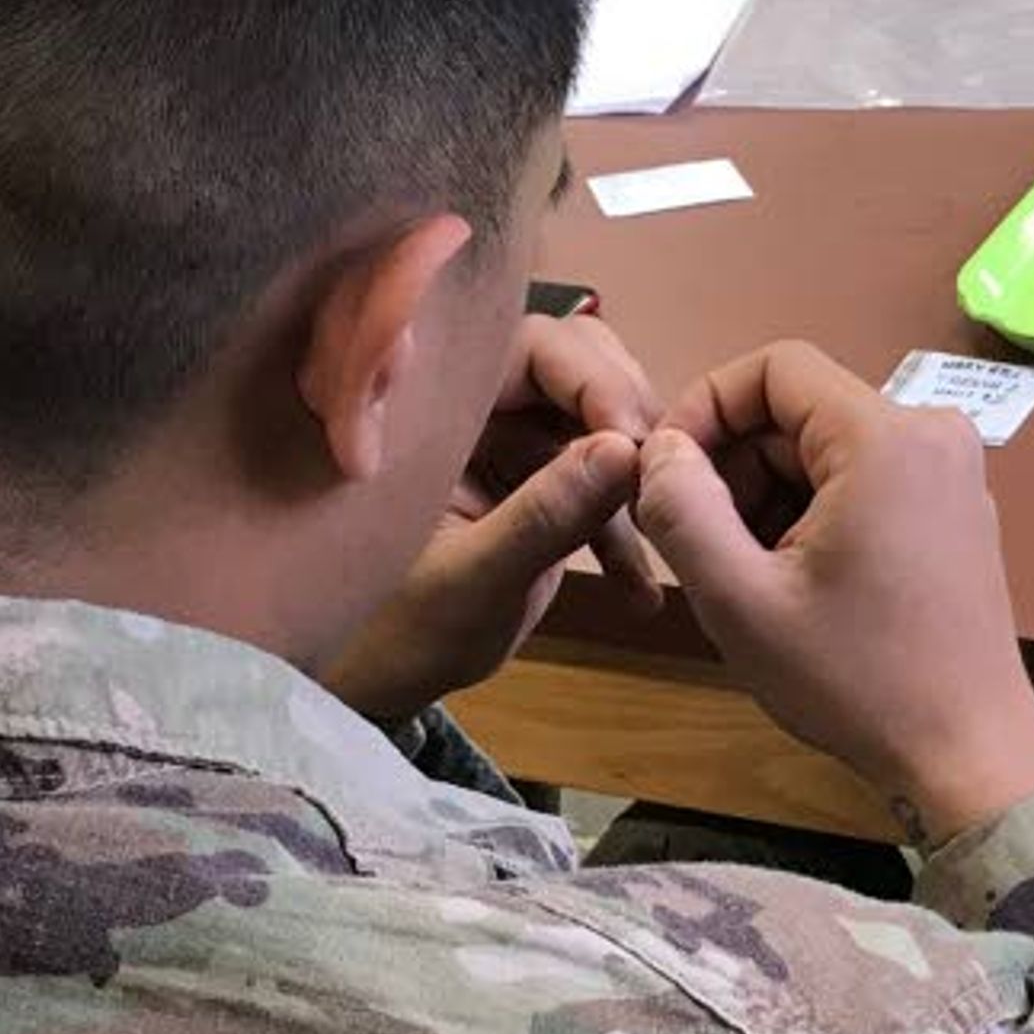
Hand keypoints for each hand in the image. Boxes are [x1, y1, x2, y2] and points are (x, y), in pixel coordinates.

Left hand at [318, 311, 667, 720]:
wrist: (369, 685)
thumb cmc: (390, 632)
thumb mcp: (473, 580)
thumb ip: (544, 515)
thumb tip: (625, 449)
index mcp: (437, 406)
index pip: (532, 347)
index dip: (593, 378)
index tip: (634, 441)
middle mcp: (476, 409)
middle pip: (577, 369)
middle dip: (625, 419)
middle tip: (660, 478)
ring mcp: (507, 446)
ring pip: (597, 425)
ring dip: (634, 480)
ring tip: (664, 533)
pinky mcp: (534, 488)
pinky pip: (595, 486)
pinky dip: (621, 534)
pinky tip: (639, 594)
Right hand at [631, 340, 1033, 841]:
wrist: (968, 753)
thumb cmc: (855, 681)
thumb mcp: (740, 600)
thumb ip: (680, 510)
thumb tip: (659, 450)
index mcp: (885, 437)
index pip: (774, 368)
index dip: (705, 407)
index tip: (667, 475)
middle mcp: (931, 434)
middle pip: (800, 412)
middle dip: (736, 468)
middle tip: (699, 548)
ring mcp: (952, 474)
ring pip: (827, 450)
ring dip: (770, 499)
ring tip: (749, 579)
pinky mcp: (956, 512)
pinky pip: (865, 481)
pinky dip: (815, 516)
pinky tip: (796, 587)